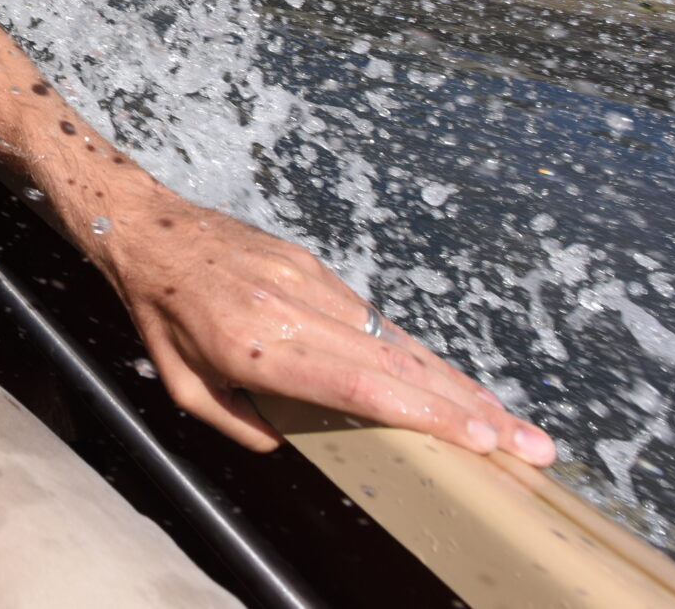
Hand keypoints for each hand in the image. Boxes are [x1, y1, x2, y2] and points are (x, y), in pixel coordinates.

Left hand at [96, 194, 555, 464]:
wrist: (144, 226)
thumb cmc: (157, 313)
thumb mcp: (180, 386)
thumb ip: (237, 423)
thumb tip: (288, 447)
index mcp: (256, 348)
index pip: (360, 388)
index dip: (425, 415)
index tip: (480, 439)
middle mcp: (291, 310)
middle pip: (398, 368)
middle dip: (470, 410)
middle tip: (530, 446)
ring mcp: (306, 280)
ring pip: (395, 340)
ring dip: (454, 383)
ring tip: (507, 422)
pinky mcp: (310, 262)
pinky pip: (372, 315)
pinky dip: (413, 351)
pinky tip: (447, 380)